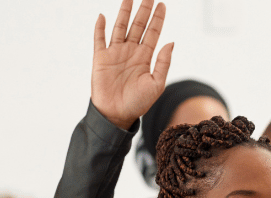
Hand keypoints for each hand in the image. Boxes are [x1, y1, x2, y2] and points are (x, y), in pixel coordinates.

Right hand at [91, 0, 173, 129]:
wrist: (116, 115)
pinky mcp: (101, 58)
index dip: (157, 18)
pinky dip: (100, 28)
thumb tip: (171, 42)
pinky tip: (103, 16)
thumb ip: (163, 63)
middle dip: (143, 9)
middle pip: (138, 25)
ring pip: (120, 27)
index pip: (152, 33)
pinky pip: (99, 39)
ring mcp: (115, 53)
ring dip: (124, 12)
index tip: (161, 4)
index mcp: (145, 57)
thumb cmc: (137, 103)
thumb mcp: (156, 84)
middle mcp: (130, 52)